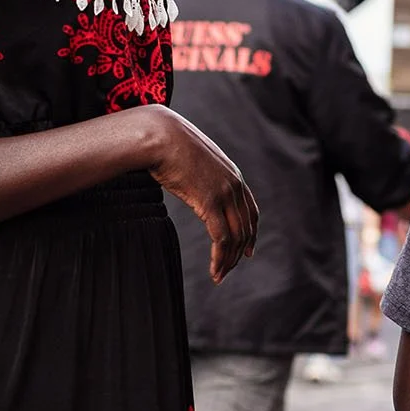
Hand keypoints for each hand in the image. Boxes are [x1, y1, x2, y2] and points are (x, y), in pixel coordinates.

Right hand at [145, 108, 257, 281]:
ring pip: (236, 237)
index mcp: (232, 175)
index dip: (251, 233)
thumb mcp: (192, 160)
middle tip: (228, 270)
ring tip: (219, 276)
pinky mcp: (210, 202)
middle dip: (239, 253)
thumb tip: (188, 180)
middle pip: (245, 228)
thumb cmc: (167, 145)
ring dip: (228, 261)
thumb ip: (199, 174)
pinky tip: (214, 270)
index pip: (250, 211)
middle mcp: (234, 185)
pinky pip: (221, 238)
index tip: (248, 251)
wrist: (159, 135)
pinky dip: (220, 258)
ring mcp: (224, 193)